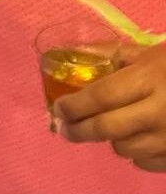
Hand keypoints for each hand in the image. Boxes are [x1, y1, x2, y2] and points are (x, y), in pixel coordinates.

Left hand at [55, 44, 165, 170]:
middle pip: (107, 128)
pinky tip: (133, 137)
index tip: (58, 108)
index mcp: (148, 79)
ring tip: (106, 126)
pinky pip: (145, 163)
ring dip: (109, 139)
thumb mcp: (146, 52)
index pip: (102, 96)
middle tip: (64, 128)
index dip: (75, 105)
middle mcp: (159, 112)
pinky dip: (134, 152)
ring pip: (124, 149)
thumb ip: (109, 52)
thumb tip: (73, 50)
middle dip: (79, 130)